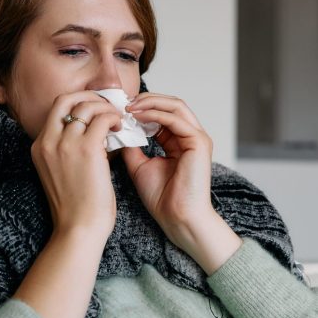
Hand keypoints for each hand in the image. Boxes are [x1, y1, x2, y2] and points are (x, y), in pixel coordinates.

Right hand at [31, 91, 122, 240]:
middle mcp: (48, 141)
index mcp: (39, 147)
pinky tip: (121, 129)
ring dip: (106, 109)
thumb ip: (68, 151)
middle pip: (67, 99)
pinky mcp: (87, 149)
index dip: (78, 102)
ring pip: (87, 106)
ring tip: (118, 121)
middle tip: (108, 107)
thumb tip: (93, 133)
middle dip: (90, 97)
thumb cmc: (76, 208)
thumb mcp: (60, 173)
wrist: (78, 229)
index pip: (57, 109)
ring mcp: (66, 144)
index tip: (95, 108)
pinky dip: (114, 119)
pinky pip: (103, 119)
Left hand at [121, 93, 240, 272]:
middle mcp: (190, 136)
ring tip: (128, 106)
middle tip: (122, 102)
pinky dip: (155, 114)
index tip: (118, 108)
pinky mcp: (199, 142)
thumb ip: (132, 146)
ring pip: (175, 105)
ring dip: (150, 103)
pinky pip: (175, 119)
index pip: (162, 113)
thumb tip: (118, 129)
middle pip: (170, 104)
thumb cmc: (162, 198)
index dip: (141, 108)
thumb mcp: (139, 165)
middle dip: (145, 100)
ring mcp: (197, 138)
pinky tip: (137, 116)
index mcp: (178, 141)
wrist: (177, 218)